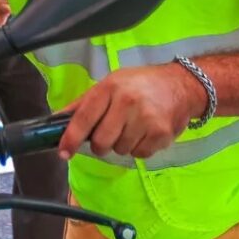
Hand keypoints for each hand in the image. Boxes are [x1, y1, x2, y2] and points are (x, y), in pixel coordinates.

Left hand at [57, 63, 206, 161]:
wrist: (181, 85)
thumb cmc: (140, 84)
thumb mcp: (110, 83)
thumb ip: (84, 103)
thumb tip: (56, 120)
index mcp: (109, 87)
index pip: (84, 118)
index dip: (71, 138)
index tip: (64, 152)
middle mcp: (127, 102)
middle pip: (101, 142)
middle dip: (101, 144)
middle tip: (109, 134)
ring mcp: (145, 118)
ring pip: (120, 150)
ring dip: (121, 145)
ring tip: (132, 127)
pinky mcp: (161, 133)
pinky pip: (139, 155)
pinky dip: (139, 148)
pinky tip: (145, 132)